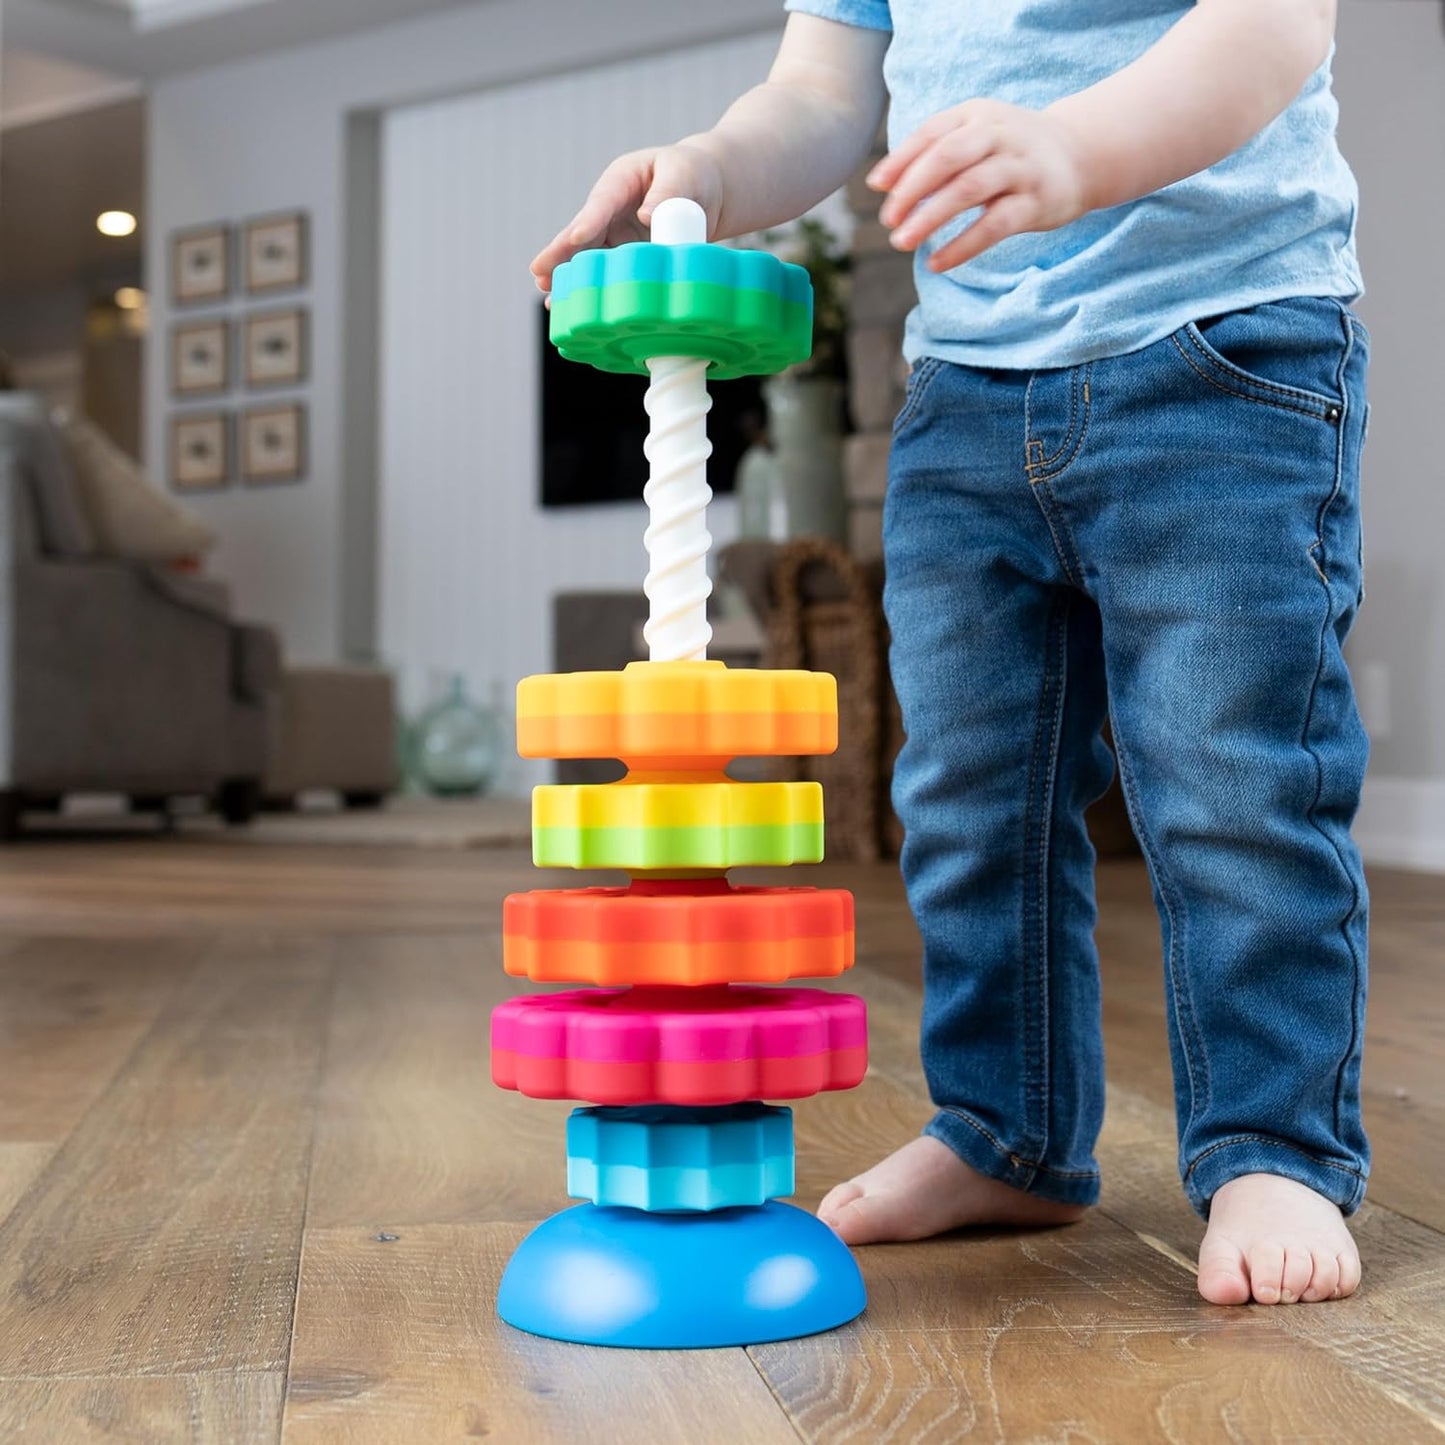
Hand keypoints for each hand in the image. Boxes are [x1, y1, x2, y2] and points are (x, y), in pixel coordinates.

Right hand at [529, 142, 723, 294]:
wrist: (706, 190)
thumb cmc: (693, 174)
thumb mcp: (683, 173)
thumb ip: (668, 192)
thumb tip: (646, 217)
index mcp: (622, 181)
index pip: (602, 203)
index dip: (588, 222)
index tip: (575, 238)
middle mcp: (611, 209)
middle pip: (583, 233)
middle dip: (561, 253)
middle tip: (539, 272)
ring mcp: (616, 234)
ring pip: (588, 257)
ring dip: (570, 278)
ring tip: (551, 299)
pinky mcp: (626, 256)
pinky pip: (606, 272)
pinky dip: (593, 289)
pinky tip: (578, 310)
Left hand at [868, 100, 1087, 270]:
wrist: (1081, 155)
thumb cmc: (1011, 152)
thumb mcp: (976, 138)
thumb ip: (934, 154)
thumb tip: (882, 184)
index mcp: (977, 115)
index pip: (932, 133)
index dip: (901, 160)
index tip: (877, 188)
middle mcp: (999, 135)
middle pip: (947, 157)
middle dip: (912, 189)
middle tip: (889, 220)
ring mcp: (1020, 168)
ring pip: (969, 188)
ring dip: (931, 217)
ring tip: (902, 242)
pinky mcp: (1036, 202)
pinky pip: (994, 225)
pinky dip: (962, 245)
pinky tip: (937, 263)